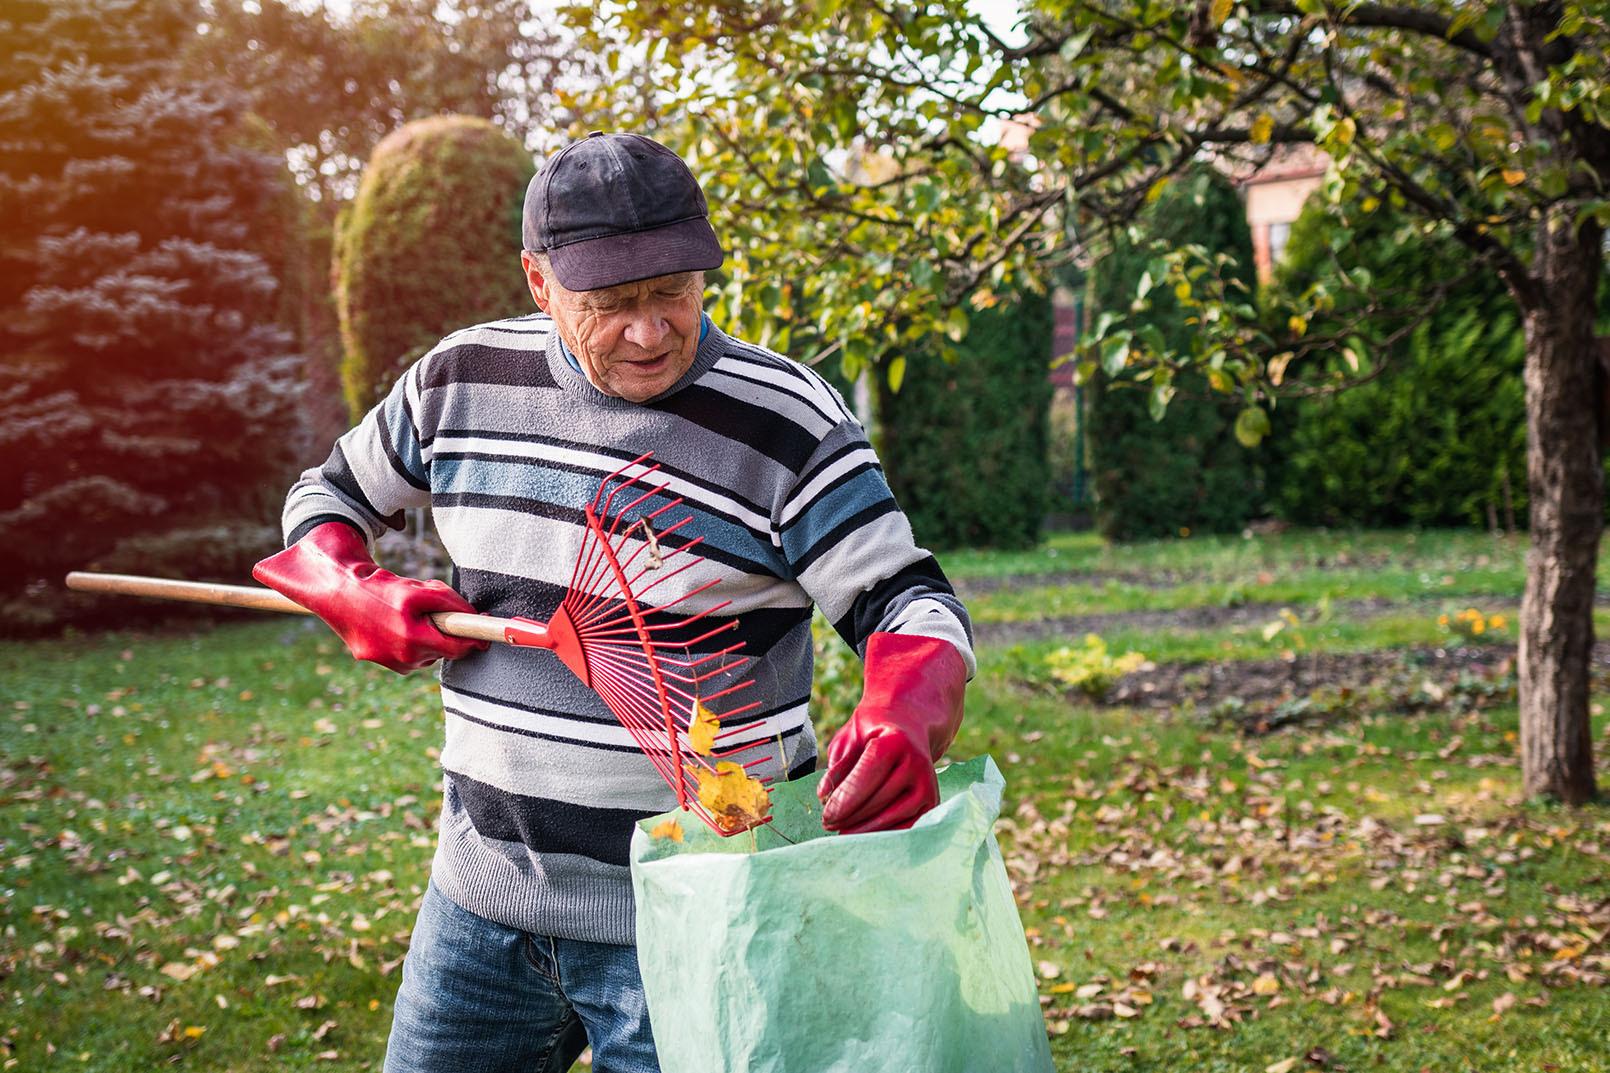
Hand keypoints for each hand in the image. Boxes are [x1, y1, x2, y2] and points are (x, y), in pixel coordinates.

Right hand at [253, 522, 486, 672]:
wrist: (335, 589)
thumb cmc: (380, 587)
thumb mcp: (419, 589)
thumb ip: (450, 604)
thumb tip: (472, 618)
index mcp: (412, 640)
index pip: (456, 649)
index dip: (474, 641)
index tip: (485, 637)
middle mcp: (400, 657)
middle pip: (441, 651)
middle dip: (444, 632)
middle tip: (436, 611)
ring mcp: (386, 661)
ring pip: (423, 652)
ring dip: (425, 635)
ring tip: (406, 612)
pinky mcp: (373, 659)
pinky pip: (405, 653)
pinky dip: (407, 639)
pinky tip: (393, 622)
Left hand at [818, 632, 966, 833]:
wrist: (912, 723)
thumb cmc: (874, 730)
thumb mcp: (851, 737)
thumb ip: (837, 766)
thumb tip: (823, 797)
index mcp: (895, 742)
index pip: (866, 779)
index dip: (843, 801)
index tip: (824, 816)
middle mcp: (917, 763)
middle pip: (877, 802)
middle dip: (848, 819)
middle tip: (827, 825)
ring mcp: (928, 785)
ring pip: (890, 819)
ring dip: (863, 830)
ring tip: (841, 831)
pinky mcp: (931, 802)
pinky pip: (904, 827)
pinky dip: (882, 834)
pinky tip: (862, 834)